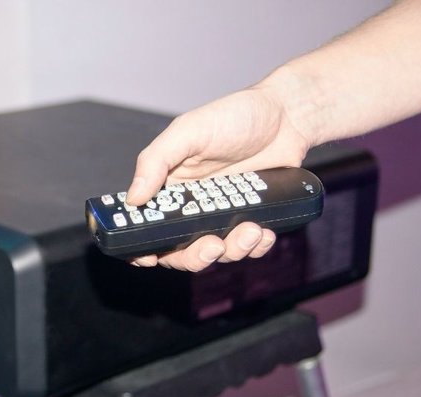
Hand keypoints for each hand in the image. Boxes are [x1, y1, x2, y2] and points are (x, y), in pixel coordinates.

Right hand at [125, 85, 311, 270]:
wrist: (286, 115)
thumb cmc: (233, 115)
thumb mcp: (187, 131)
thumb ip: (155, 161)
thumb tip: (133, 198)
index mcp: (169, 188)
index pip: (146, 226)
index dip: (142, 248)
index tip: (149, 258)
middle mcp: (191, 207)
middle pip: (180, 251)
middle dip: (196, 256)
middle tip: (214, 245)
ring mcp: (221, 215)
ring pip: (217, 252)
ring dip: (233, 250)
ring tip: (251, 229)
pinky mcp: (249, 218)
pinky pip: (248, 248)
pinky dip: (256, 247)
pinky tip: (264, 231)